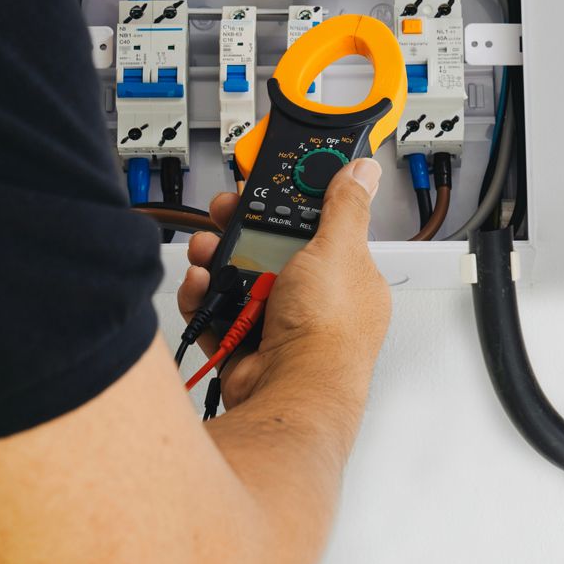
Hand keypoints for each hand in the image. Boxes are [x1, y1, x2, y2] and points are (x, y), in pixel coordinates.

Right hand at [176, 159, 392, 407]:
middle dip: (243, 230)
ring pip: (239, 280)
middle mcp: (315, 301)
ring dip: (217, 260)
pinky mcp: (246, 345)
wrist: (292, 391)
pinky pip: (217, 313)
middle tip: (224, 214)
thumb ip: (346, 207)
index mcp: (348, 276)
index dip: (291, 204)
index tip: (267, 188)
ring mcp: (279, 324)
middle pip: (272, 251)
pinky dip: (204, 298)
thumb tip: (363, 172)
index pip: (320, 227)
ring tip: (206, 249)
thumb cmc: (328, 331)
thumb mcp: (338, 249)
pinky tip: (200, 284)